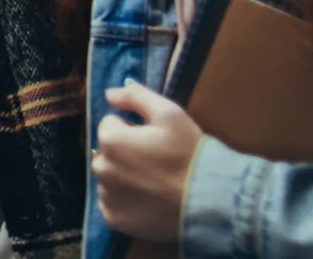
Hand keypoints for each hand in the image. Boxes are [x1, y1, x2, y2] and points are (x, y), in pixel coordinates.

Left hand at [93, 80, 203, 241]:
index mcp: (111, 140)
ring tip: (154, 183)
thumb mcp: (169, 113)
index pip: (111, 124)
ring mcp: (106, 196)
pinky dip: (124, 202)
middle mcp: (101, 167)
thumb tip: (109, 93)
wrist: (212, 202)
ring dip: (123, 177)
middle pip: (107, 152)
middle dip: (125, 153)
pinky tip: (148, 200)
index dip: (133, 129)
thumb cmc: (190, 154)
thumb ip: (135, 96)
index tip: (154, 140)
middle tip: (155, 163)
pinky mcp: (114, 219)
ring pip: (109, 177)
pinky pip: (112, 203)